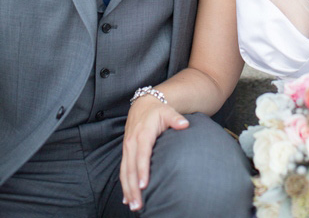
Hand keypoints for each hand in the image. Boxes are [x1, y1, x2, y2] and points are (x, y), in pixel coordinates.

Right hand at [120, 95, 188, 211]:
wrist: (143, 103)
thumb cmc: (157, 110)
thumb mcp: (167, 111)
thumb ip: (176, 119)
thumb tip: (185, 124)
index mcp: (143, 134)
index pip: (142, 155)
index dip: (143, 170)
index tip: (144, 185)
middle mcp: (132, 142)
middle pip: (131, 168)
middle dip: (133, 187)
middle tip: (139, 204)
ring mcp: (127, 147)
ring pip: (125, 172)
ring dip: (128, 189)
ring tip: (134, 205)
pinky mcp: (126, 151)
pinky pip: (123, 170)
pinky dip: (124, 184)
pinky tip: (127, 198)